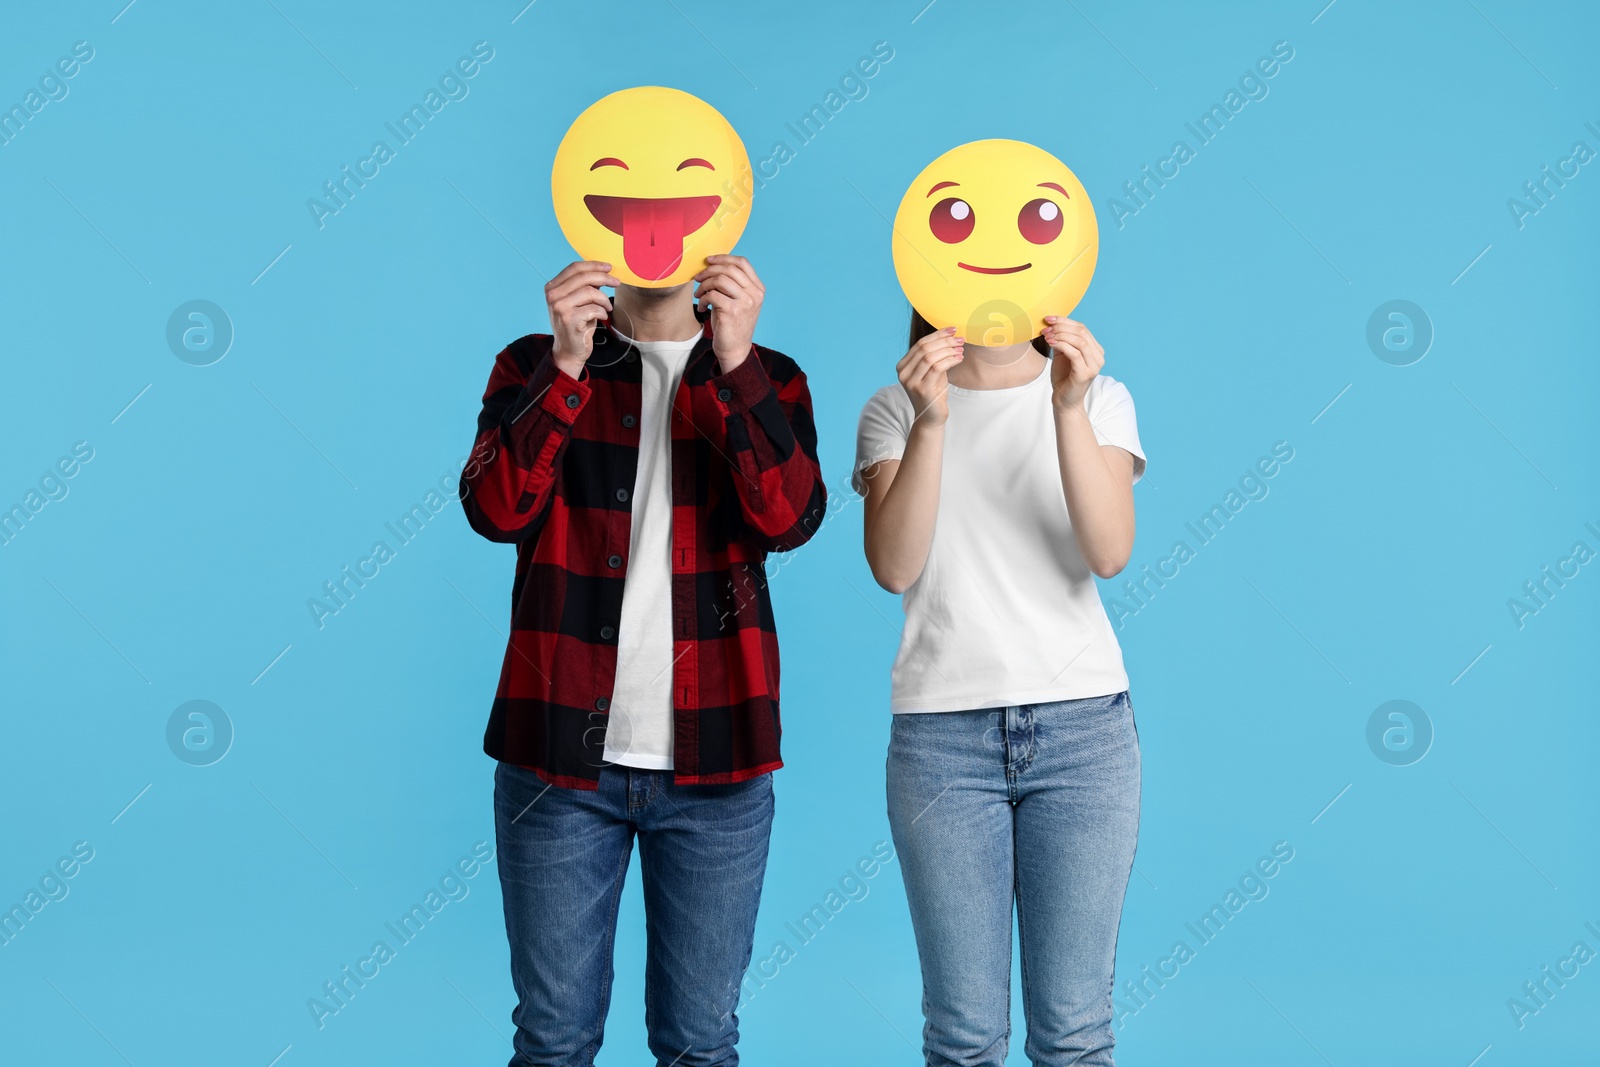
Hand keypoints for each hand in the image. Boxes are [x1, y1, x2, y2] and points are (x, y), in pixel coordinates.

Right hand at [545, 260, 618, 377]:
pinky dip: (602, 312)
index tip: (609, 267)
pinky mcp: (569, 319)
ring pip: (590, 292)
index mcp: (552, 287)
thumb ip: (586, 286)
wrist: (569, 350)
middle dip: (604, 278)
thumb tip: (603, 271)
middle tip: (616, 283)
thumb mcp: (578, 301)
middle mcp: (553, 295)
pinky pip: (594, 308)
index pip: (574, 268)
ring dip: (604, 299)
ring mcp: (559, 307)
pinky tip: (601, 317)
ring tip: (607, 307)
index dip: (594, 265)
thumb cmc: (576, 324)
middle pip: (583, 277)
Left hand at [694, 254, 763, 370]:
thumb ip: (732, 283)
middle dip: (709, 271)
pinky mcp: (732, 311)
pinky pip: (713, 295)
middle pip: (729, 269)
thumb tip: (712, 265)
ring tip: (699, 295)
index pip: (742, 263)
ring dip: (704, 285)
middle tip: (698, 279)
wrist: (735, 349)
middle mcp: (754, 294)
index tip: (708, 261)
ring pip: (720, 280)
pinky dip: (703, 299)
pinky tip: (702, 307)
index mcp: (758, 289)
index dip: (723, 258)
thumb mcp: (737, 300)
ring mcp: (745, 302)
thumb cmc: (732, 324)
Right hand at [896, 327, 963, 425]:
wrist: (931, 418)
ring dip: (948, 350)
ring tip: (961, 349)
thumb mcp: (932, 371)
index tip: (953, 330)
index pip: (920, 344)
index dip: (937, 334)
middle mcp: (903, 373)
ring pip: (930, 356)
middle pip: (924, 348)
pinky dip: (950, 360)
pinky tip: (959, 358)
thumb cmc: (933, 393)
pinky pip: (937, 368)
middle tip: (960, 339)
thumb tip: (950, 336)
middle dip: (945, 341)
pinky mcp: (922, 389)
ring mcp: (911, 382)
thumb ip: (935, 356)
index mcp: (903, 366)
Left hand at [1043, 316, 1103, 412]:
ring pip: (1080, 341)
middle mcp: (1098, 357)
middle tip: (1046, 328)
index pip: (1082, 328)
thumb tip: (1052, 324)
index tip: (1048, 319)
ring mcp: (1094, 366)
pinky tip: (1051, 343)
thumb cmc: (1063, 377)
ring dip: (1061, 335)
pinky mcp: (1085, 374)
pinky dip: (1062, 345)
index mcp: (1095, 350)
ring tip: (1047, 335)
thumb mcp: (1062, 354)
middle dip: (1062, 327)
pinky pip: (1075, 353)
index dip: (1065, 321)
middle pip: (1082, 332)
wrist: (1064, 400)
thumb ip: (1062, 339)